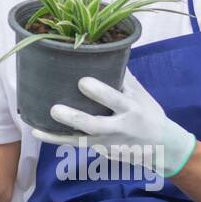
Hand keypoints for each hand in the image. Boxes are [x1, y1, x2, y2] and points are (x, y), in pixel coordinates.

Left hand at [30, 68, 196, 177]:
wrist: (164, 149)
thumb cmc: (150, 114)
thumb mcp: (142, 95)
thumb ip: (123, 77)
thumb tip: (106, 49)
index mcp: (132, 110)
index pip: (114, 101)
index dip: (99, 92)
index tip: (82, 81)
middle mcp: (119, 129)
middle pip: (94, 126)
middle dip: (74, 118)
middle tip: (54, 109)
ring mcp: (109, 144)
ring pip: (81, 141)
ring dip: (57, 136)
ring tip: (36, 128)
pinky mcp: (102, 152)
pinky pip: (78, 145)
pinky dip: (58, 139)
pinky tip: (39, 133)